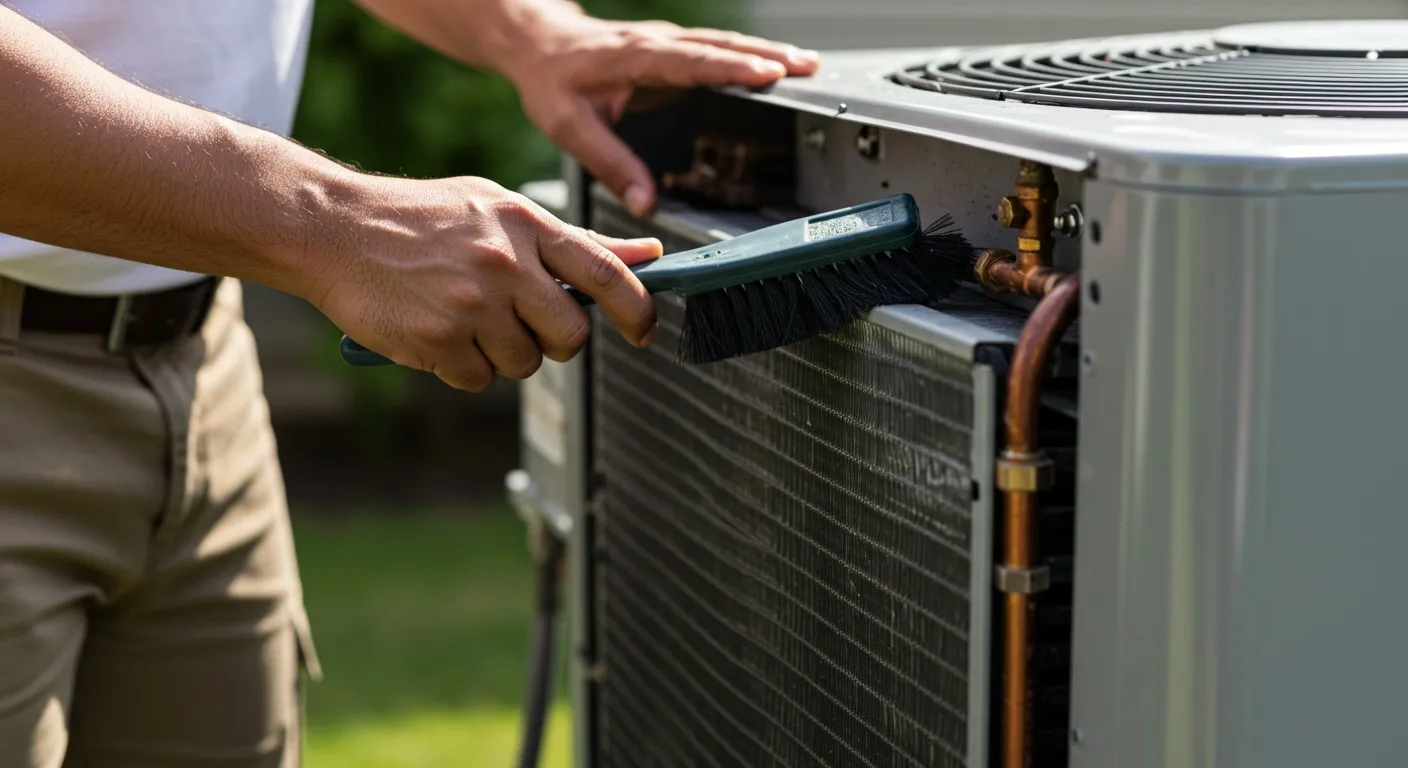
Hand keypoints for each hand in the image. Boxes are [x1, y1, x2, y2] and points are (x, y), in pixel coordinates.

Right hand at [306, 173, 661, 391]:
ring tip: (464, 316)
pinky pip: (479, 379)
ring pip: (525, 363)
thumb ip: (573, 240)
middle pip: (572, 334)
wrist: (334, 229)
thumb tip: (648, 255)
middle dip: (557, 341)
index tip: (646, 331)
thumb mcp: (499, 209)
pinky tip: (436, 331)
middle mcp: (506, 263)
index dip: (638, 308)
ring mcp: (472, 304)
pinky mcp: (439, 340)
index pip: (606, 273)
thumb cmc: (423, 218)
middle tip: (524, 324)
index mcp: (526, 223)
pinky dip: (462, 366)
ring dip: (502, 353)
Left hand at [496, 2, 818, 215]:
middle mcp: (657, 43)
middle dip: (767, 55)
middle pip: (720, 46)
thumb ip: (610, 164)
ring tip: (808, 65)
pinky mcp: (673, 49)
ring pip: (724, 43)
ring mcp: (668, 42)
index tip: (768, 72)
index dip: (731, 67)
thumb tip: (646, 204)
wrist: (540, 44)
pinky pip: (718, 49)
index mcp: (635, 57)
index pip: (691, 60)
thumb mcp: (570, 127)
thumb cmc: (552, 81)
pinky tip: (776, 66)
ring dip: (767, 52)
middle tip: (808, 68)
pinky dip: (750, 55)